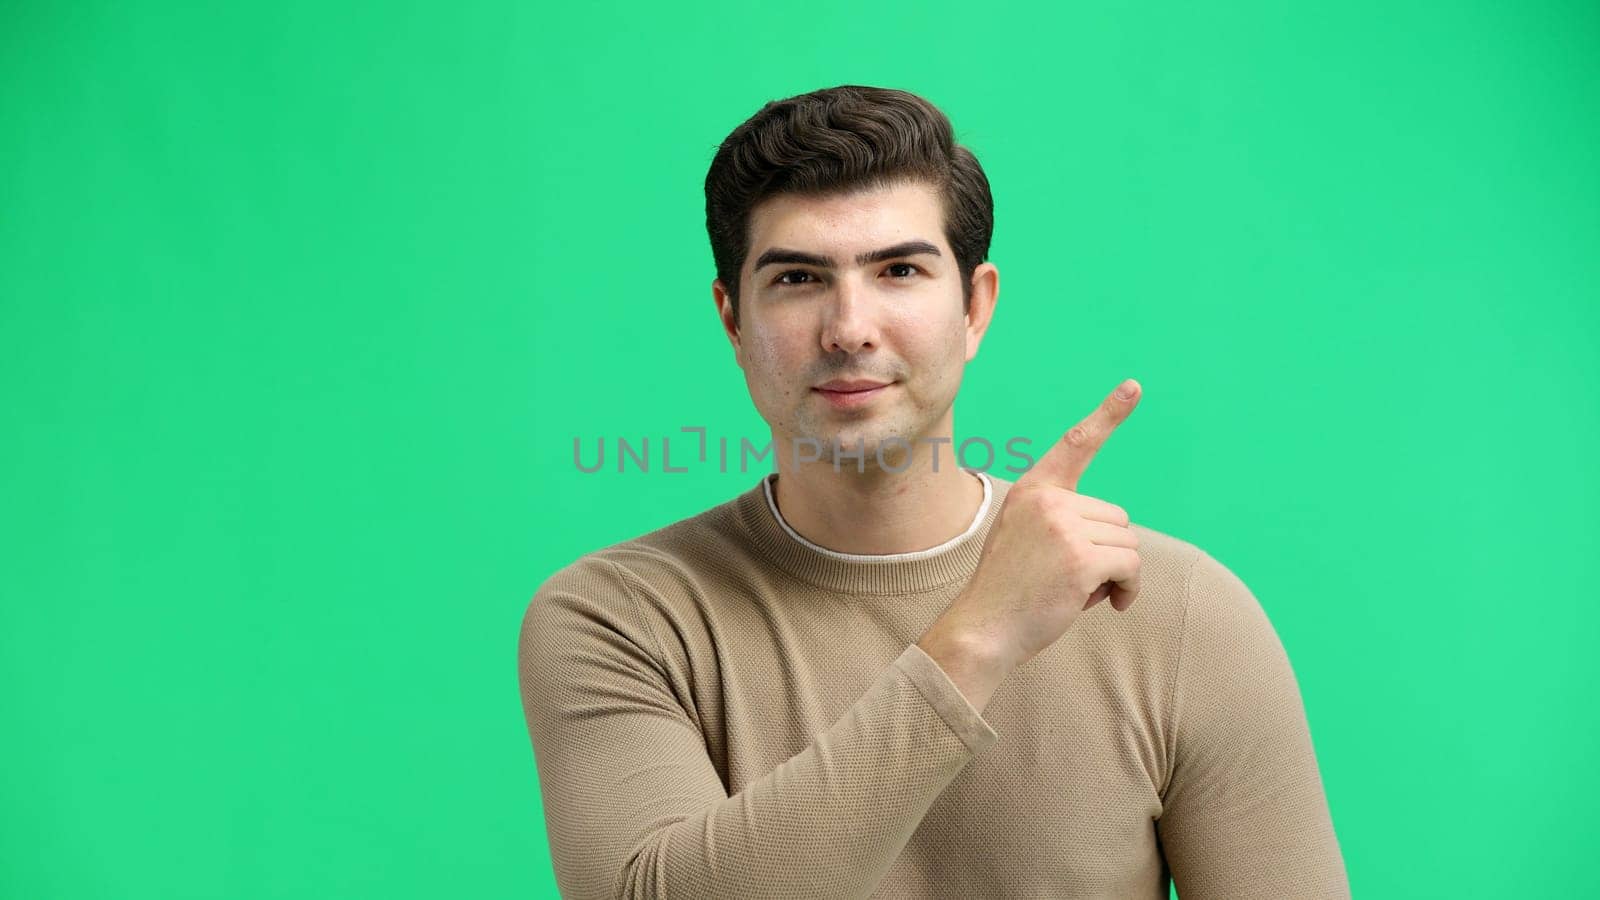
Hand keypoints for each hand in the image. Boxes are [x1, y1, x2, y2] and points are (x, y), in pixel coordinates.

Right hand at [942, 378, 1143, 669]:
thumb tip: (1119, 536)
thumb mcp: (1024, 538)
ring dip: (1117, 573)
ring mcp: (1064, 528)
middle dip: (1107, 551)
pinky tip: (1107, 604)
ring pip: (1128, 543)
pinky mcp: (1082, 558)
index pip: (1075, 443)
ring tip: (1078, 592)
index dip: (1109, 414)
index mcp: (1032, 490)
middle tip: (1070, 578)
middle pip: (1116, 517)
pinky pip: (1131, 567)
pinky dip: (1128, 590)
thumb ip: (1062, 521)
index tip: (1135, 385)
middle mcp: (1047, 500)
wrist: (983, 629)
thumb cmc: (1008, 591)